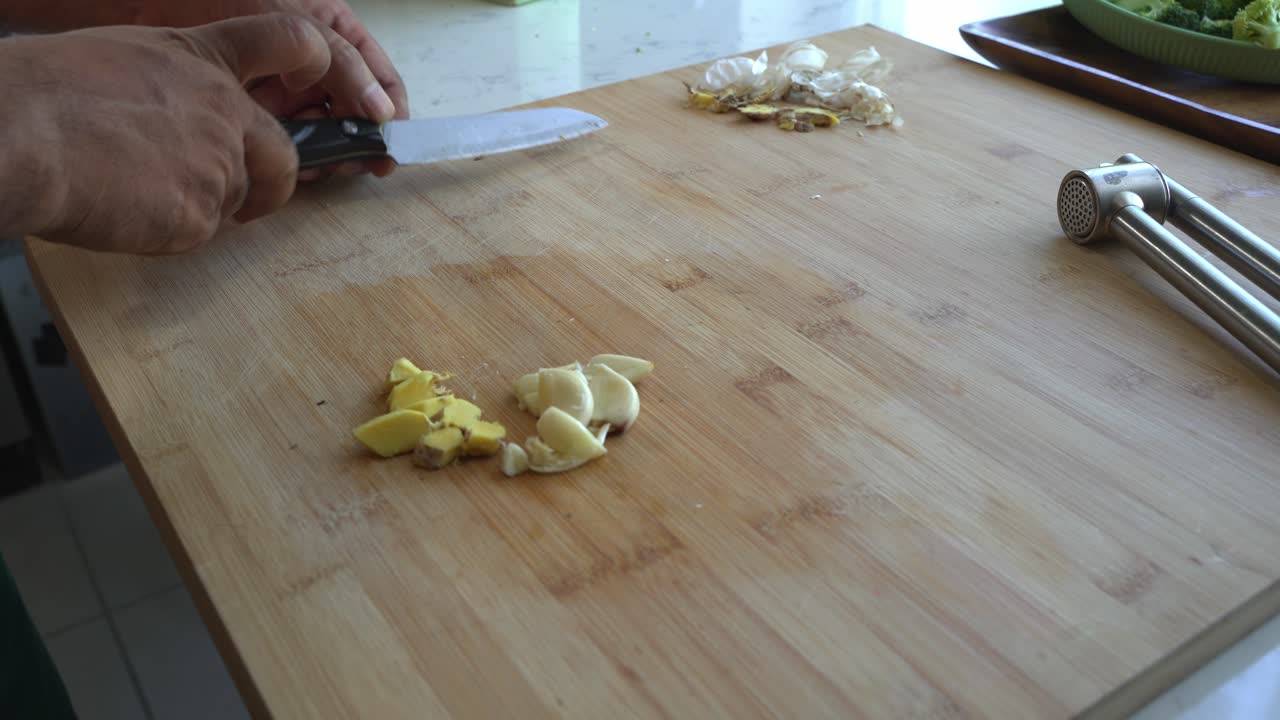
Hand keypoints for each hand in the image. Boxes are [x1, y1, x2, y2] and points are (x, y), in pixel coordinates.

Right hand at [11, 15, 331, 253]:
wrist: (22, 132)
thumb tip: (173, 119)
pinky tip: (124, 210)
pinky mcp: (201, 217)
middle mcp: (225, 112)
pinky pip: (197, 234)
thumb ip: (170, 86)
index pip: (288, 39)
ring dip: (197, 206)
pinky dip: (167, 233)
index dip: (312, 57)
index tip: (316, 71)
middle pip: (282, 157)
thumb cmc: (50, 91)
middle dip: (273, 186)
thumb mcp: (121, 56)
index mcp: (204, 62)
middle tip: (255, 201)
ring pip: (230, 201)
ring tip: (134, 190)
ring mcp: (219, 167)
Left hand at [137, 0, 406, 177]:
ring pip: (320, 129)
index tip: (388, 146)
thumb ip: (345, 63)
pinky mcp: (252, 110)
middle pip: (352, 110)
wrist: (140, 3)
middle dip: (357, 138)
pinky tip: (291, 163)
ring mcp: (282, 86)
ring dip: (327, 150)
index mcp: (332, 31)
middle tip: (354, 163)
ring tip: (321, 163)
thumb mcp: (297, 19)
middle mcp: (311, 62)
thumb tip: (383, 114)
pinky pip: (284, 139)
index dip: (390, 113)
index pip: (380, 78)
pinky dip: (292, 155)